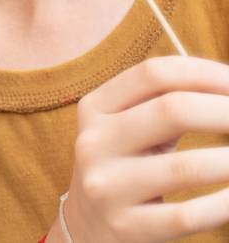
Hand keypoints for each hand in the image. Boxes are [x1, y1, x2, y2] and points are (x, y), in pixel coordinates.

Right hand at [61, 56, 228, 241]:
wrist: (87, 227)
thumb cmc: (128, 166)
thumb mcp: (130, 128)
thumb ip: (167, 103)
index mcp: (96, 108)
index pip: (154, 74)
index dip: (206, 74)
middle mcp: (95, 143)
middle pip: (172, 111)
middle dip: (227, 112)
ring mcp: (107, 187)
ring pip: (186, 168)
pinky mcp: (126, 227)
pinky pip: (188, 215)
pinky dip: (224, 205)